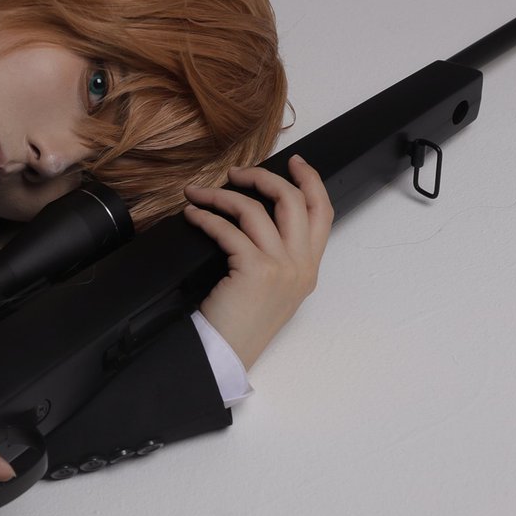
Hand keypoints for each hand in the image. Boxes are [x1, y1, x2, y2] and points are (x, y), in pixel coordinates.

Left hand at [183, 155, 332, 368]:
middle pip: (293, 200)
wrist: (229, 353)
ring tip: (199, 193)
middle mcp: (301, 265)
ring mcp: (282, 267)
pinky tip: (192, 215)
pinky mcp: (255, 270)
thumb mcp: (274, 287)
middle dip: (262, 177)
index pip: (323, 212)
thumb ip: (278, 255)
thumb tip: (256, 214)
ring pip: (255, 209)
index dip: (311, 181)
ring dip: (222, 195)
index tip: (296, 161)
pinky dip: (206, 217)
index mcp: (309, 268)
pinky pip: (228, 229)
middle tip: (236, 173)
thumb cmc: (241, 322)